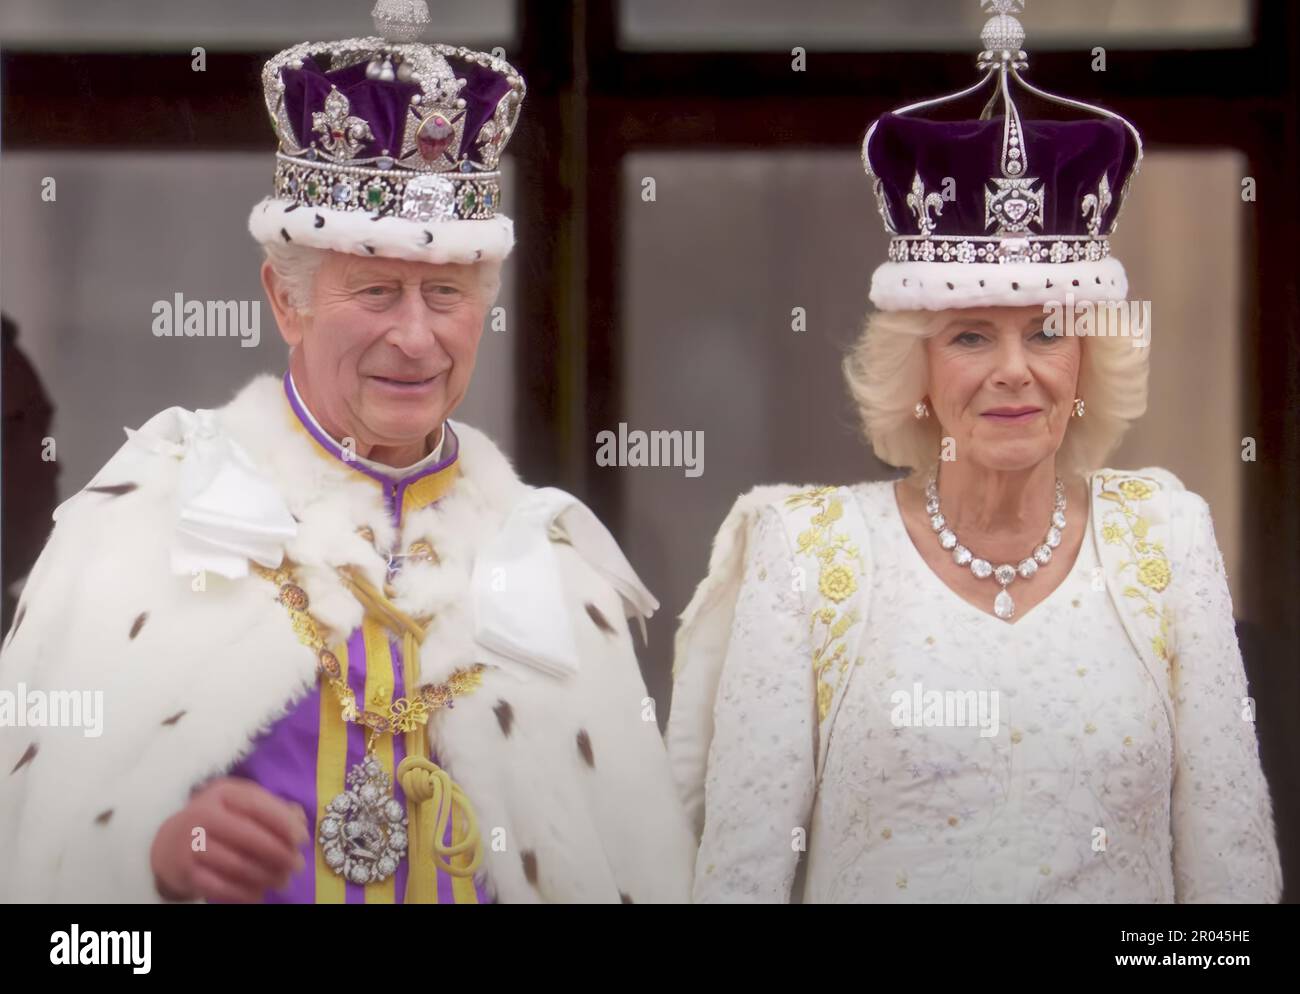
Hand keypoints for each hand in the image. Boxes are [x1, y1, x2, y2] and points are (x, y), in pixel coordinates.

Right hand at [150, 777, 309, 902]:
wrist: (170, 844)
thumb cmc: (220, 821)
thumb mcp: (243, 805)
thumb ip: (273, 808)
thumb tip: (299, 821)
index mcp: (224, 793)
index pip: (256, 805)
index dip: (283, 823)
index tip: (303, 840)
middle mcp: (204, 815)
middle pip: (248, 836)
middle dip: (279, 853)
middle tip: (298, 866)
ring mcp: (192, 844)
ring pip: (236, 865)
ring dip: (266, 876)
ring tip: (283, 881)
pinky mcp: (186, 871)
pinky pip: (219, 887)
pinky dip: (243, 894)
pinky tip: (259, 894)